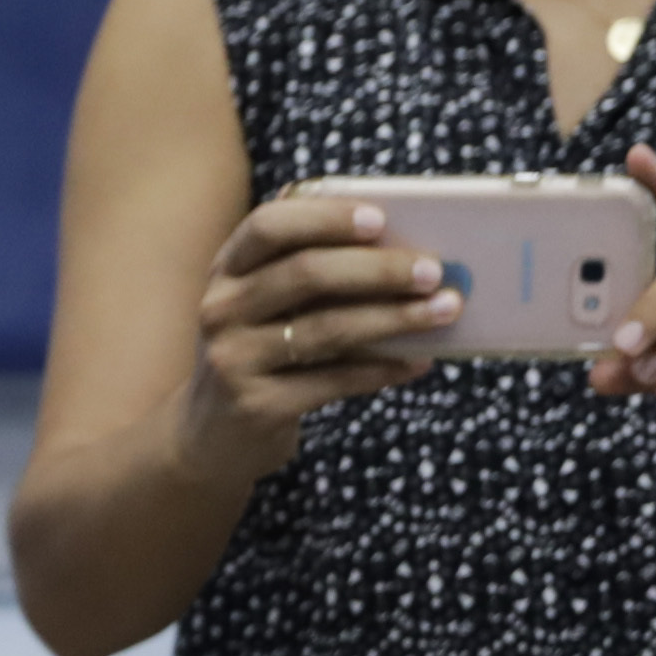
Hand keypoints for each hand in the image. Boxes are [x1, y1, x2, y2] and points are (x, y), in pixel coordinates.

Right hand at [176, 191, 458, 462]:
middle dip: (378, 269)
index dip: (325, 217)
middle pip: (306, 274)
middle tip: (433, 270)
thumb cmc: (260, 355)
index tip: (380, 219)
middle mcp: (222, 309)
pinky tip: (417, 362)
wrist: (210, 438)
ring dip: (395, 318)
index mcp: (228, 269)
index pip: (269, 225)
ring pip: (327, 328)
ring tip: (444, 310)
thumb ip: (305, 269)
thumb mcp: (264, 306)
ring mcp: (235, 359)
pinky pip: (334, 381)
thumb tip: (400, 245)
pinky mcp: (257, 406)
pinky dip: (382, 370)